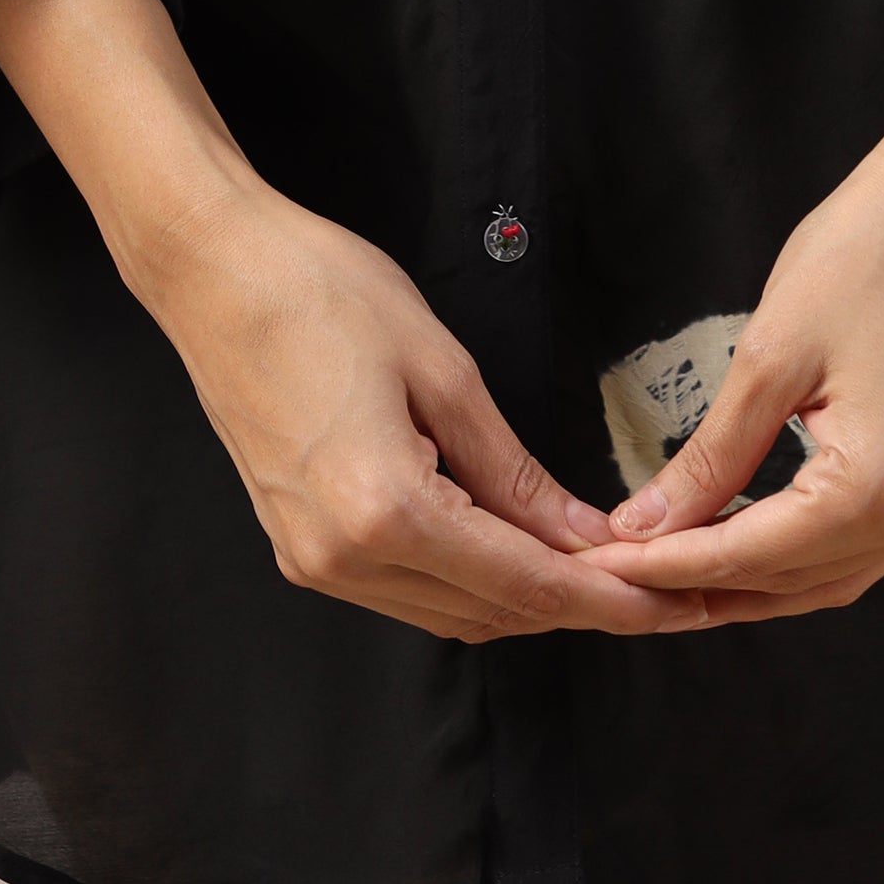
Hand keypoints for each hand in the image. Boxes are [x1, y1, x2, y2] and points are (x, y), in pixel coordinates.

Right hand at [0, 0, 704, 646]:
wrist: (212, 269)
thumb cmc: (324, 293)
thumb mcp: (442, 370)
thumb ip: (514, 473)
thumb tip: (583, 538)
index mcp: (384, 514)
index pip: (521, 584)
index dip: (603, 600)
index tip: (671, 602)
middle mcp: (343, 560)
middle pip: (488, 614)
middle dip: (573, 604)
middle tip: (651, 580)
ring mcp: (312, 560)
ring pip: (447, 612)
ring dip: (521, 596)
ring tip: (595, 563)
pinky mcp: (298, 544)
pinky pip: (405, 588)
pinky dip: (467, 578)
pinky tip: (512, 544)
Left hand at [582, 131, 883, 622]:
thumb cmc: (869, 252)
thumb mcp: (770, 355)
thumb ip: (711, 457)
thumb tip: (648, 522)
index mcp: (879, 485)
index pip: (753, 554)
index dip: (670, 564)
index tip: (604, 563)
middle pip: (793, 581)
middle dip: (705, 582)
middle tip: (625, 572)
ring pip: (831, 576)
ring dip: (754, 579)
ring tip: (676, 567)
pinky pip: (865, 545)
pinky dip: (802, 553)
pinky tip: (753, 538)